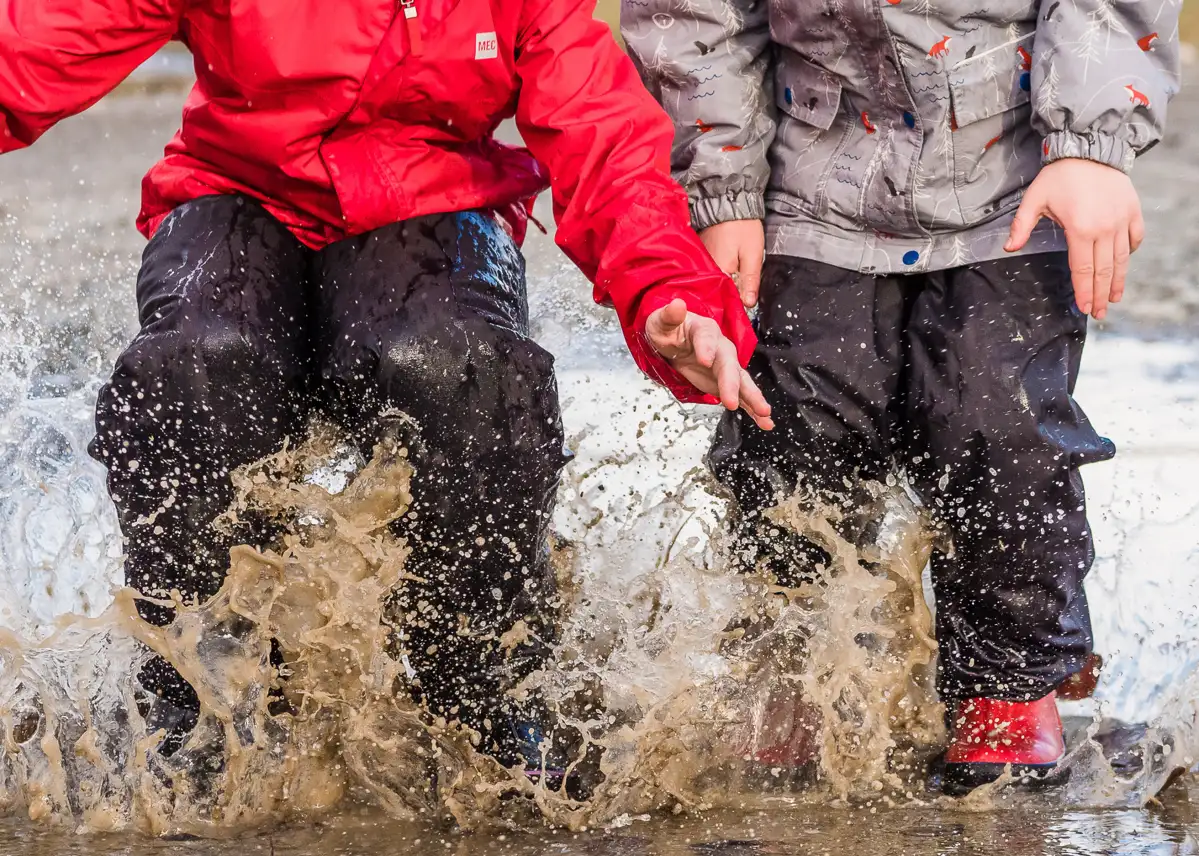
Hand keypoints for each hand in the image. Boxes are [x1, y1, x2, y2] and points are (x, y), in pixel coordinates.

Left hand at [646, 298, 773, 429]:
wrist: (674, 340)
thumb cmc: (668, 329)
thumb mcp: (661, 320)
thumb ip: (669, 315)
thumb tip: (676, 304)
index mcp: (705, 330)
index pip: (707, 337)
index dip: (706, 348)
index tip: (704, 360)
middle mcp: (721, 347)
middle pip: (729, 363)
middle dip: (731, 382)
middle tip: (732, 400)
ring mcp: (725, 366)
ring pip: (741, 381)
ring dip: (752, 398)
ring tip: (764, 413)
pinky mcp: (725, 382)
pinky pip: (741, 396)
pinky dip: (753, 409)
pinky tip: (765, 422)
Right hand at [700, 220, 764, 307]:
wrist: (729, 203)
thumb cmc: (743, 227)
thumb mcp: (753, 254)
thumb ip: (750, 280)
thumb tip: (748, 304)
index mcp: (719, 271)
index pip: (724, 298)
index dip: (733, 305)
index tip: (740, 311)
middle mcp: (705, 268)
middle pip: (715, 291)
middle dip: (726, 298)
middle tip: (738, 302)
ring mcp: (700, 261)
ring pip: (711, 282)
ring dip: (720, 287)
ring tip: (730, 291)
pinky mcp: (700, 255)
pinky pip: (706, 272)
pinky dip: (714, 276)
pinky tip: (722, 277)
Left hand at [1005, 158, 1144, 320]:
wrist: (1089, 148)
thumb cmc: (1059, 175)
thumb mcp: (1034, 199)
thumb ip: (1021, 226)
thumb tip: (1009, 247)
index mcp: (1079, 229)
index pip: (1082, 270)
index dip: (1083, 292)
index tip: (1084, 308)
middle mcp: (1103, 229)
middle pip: (1103, 271)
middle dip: (1100, 295)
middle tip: (1100, 313)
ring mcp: (1121, 221)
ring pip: (1122, 259)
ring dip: (1118, 281)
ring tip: (1114, 298)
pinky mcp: (1132, 211)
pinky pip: (1135, 238)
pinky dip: (1130, 253)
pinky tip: (1123, 265)